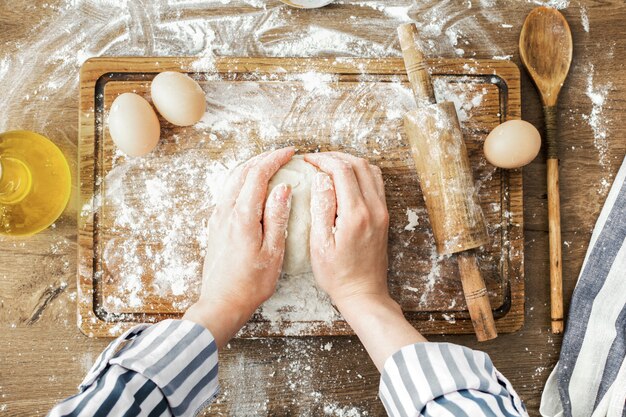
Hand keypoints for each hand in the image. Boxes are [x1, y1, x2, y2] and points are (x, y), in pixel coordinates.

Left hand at [184, 147, 293, 347]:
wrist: (222, 303)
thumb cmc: (250, 284)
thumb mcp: (273, 252)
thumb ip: (277, 217)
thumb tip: (282, 188)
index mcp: (242, 216)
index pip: (257, 175)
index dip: (274, 159)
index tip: (290, 153)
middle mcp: (226, 212)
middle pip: (242, 171)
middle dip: (263, 158)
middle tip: (282, 155)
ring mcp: (218, 218)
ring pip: (232, 180)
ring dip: (251, 168)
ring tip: (269, 166)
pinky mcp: (215, 226)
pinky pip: (228, 192)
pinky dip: (242, 181)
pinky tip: (253, 188)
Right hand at [304, 152, 389, 308]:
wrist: (363, 292)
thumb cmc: (337, 275)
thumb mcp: (320, 244)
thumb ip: (321, 207)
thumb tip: (321, 178)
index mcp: (356, 214)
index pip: (341, 170)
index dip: (322, 160)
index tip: (307, 160)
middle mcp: (374, 208)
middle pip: (358, 164)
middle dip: (334, 157)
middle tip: (316, 160)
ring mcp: (382, 211)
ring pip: (370, 170)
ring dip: (349, 162)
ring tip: (329, 165)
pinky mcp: (384, 215)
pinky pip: (376, 182)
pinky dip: (360, 172)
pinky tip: (345, 178)